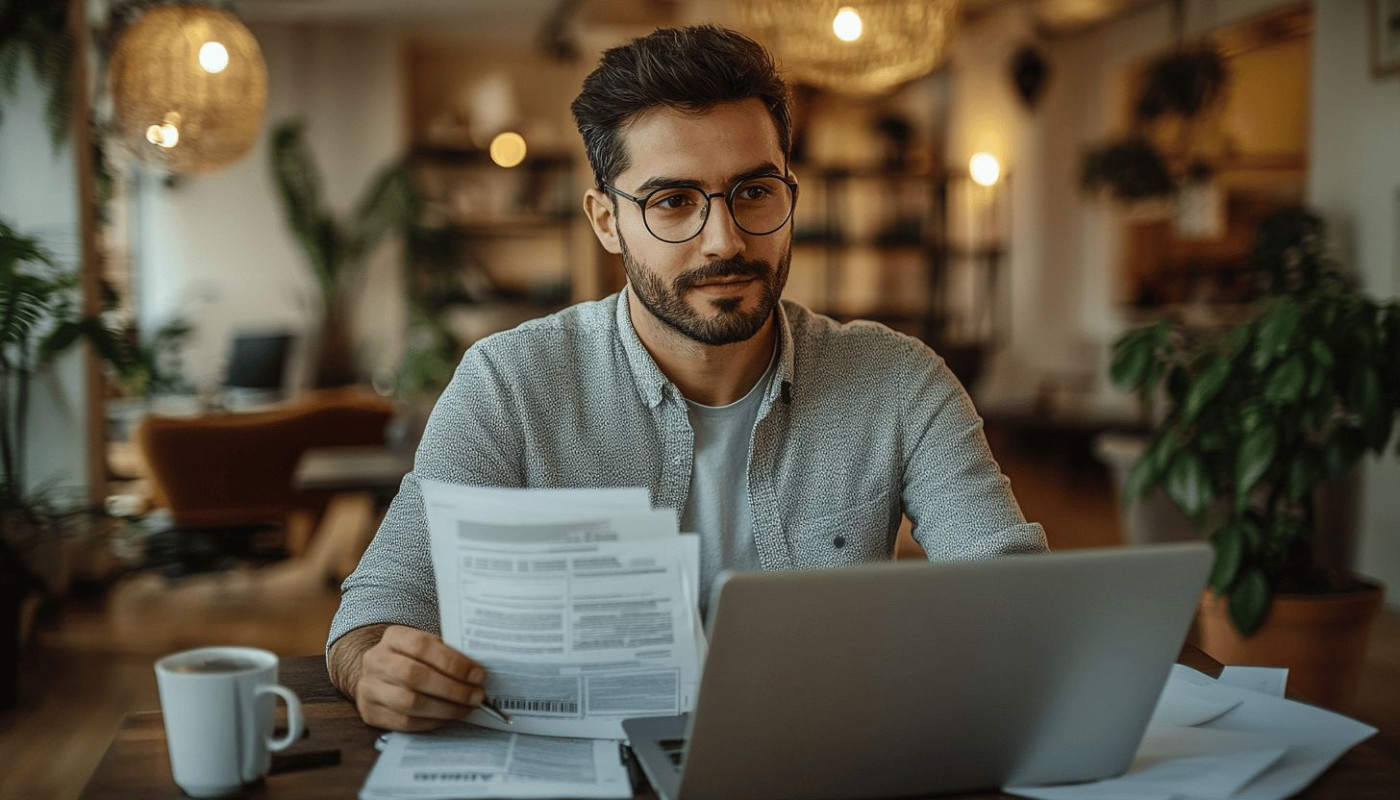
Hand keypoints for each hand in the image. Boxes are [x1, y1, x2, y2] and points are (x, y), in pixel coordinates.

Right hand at [353, 625, 487, 730]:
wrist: (377, 676)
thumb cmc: (411, 659)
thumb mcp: (425, 647)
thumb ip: (446, 654)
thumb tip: (477, 673)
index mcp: (393, 637)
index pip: (422, 646)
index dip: (453, 662)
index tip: (478, 675)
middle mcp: (376, 661)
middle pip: (415, 676)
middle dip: (452, 688)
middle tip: (477, 696)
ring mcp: (370, 688)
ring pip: (409, 702)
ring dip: (445, 708)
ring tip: (466, 709)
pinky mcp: (370, 712)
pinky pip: (405, 722)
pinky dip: (431, 721)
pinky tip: (448, 718)